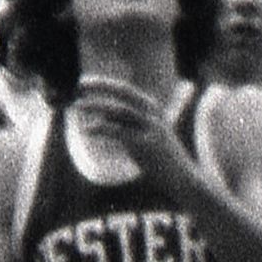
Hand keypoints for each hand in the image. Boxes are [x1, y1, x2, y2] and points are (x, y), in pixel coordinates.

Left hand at [72, 73, 190, 186]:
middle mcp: (154, 116)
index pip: (127, 91)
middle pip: (125, 93)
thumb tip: (103, 114)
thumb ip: (128, 124)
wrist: (183, 180)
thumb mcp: (145, 136)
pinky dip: (100, 128)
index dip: (106, 84)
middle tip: (80, 83)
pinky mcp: (145, 145)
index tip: (87, 81)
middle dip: (102, 86)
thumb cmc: (162, 161)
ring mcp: (151, 129)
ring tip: (78, 105)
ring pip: (119, 110)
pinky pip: (118, 132)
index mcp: (154, 111)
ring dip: (96, 106)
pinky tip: (87, 129)